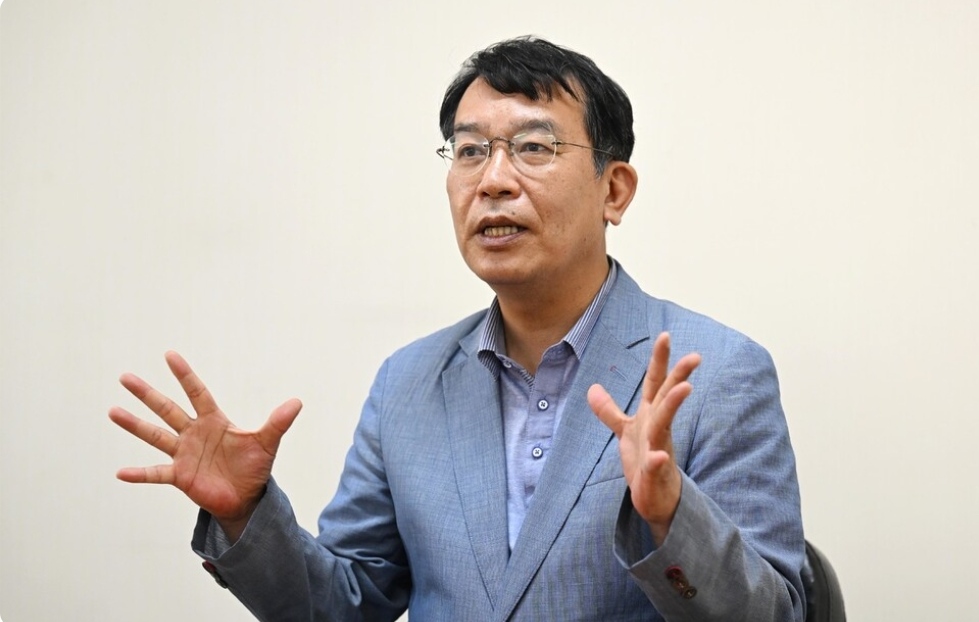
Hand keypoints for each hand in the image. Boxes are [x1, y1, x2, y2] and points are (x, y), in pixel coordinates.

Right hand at [109, 351, 301, 540]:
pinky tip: (120, 472)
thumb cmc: (255, 468)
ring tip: (113, 410)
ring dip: (135, 425)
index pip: (197, 393)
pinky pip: (156, 474)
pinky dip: (140, 474)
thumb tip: (297, 402)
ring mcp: (184, 454)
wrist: (246, 498)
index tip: (170, 355)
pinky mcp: (180, 477)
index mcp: (214, 421)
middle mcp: (194, 434)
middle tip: (125, 377)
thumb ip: (278, 422)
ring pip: (155, 436)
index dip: (185, 375)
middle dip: (147, 394)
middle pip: (167, 409)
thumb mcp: (267, 443)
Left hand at [587, 332, 700, 544]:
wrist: (656, 498)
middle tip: (695, 356)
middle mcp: (657, 427)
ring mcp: (659, 448)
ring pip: (666, 424)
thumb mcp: (624, 431)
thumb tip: (592, 387)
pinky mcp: (656, 472)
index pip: (655, 382)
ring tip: (685, 389)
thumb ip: (610, 410)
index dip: (659, 360)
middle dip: (680, 376)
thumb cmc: (644, 460)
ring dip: (674, 406)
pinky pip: (657, 464)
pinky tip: (658, 456)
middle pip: (669, 397)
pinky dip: (657, 459)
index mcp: (650, 415)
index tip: (665, 335)